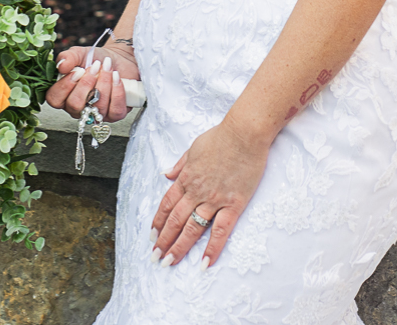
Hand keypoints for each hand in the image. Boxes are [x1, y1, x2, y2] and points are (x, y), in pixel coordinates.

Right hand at [45, 42, 137, 120]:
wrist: (117, 59)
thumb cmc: (95, 59)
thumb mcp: (79, 54)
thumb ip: (68, 57)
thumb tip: (61, 66)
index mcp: (64, 95)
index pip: (55, 100)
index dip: (64, 87)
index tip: (77, 71)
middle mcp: (79, 108)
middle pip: (75, 106)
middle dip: (86, 84)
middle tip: (94, 67)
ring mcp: (96, 114)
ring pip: (97, 107)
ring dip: (104, 83)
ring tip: (107, 68)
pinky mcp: (115, 115)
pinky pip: (115, 111)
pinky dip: (117, 92)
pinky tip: (116, 77)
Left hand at [149, 122, 268, 267]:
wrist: (244, 133)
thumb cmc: (222, 136)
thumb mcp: (193, 147)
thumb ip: (180, 164)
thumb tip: (167, 174)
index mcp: (186, 178)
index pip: (167, 205)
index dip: (158, 222)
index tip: (152, 235)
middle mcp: (196, 191)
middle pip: (175, 220)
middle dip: (164, 240)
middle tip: (156, 257)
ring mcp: (214, 199)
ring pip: (192, 228)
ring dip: (179, 247)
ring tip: (170, 262)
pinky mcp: (233, 203)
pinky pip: (220, 230)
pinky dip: (212, 247)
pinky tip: (205, 262)